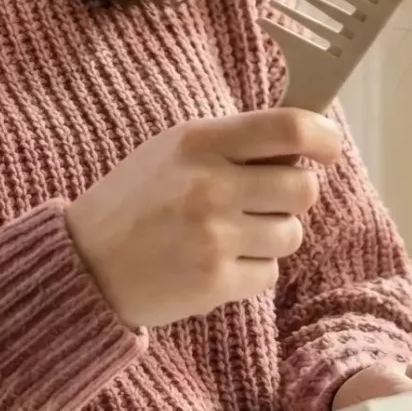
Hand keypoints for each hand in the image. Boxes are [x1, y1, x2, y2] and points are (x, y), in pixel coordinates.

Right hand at [66, 110, 342, 329]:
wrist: (84, 264)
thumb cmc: (136, 200)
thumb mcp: (174, 150)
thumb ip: (234, 141)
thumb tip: (305, 139)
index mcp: (200, 142)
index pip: (289, 128)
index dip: (323, 137)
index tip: (327, 148)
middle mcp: (210, 186)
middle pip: (303, 188)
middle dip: (293, 196)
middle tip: (265, 200)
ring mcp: (213, 237)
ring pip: (291, 234)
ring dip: (271, 236)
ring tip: (228, 234)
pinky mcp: (214, 282)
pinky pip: (269, 273)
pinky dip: (251, 271)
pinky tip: (215, 263)